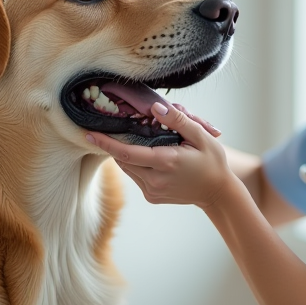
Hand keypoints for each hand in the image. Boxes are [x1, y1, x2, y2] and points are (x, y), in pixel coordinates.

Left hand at [85, 102, 234, 208]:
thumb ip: (178, 120)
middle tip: (111, 128)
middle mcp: (154, 180)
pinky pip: (136, 176)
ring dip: (125, 154)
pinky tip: (147, 155)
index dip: (105, 143)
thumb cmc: (212, 162)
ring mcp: (152, 191)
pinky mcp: (152, 196)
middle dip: (115, 144)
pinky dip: (135, 163)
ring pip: (127, 168)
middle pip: (123, 160)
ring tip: (132, 139)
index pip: (126, 153)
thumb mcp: (201, 136)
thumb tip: (155, 108)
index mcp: (165, 163)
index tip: (88, 133)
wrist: (217, 193)